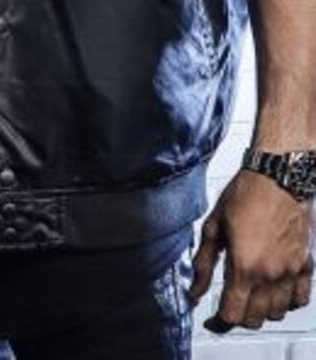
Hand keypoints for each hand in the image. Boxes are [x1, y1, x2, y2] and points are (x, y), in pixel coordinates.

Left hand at [190, 169, 314, 330]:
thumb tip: (195, 290)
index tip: (213, 319)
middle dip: (240, 316)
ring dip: (262, 311)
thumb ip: (204, 263)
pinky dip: (287, 302)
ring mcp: (291, 272)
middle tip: (230, 305)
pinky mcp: (306, 265)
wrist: (277, 179)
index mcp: (245, 266)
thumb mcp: (213, 227)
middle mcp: (270, 275)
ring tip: (249, 296)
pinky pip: (300, 299)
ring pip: (278, 312)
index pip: (234, 313)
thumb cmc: (243, 196)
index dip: (220, 321)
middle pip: (256, 318)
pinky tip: (275, 292)